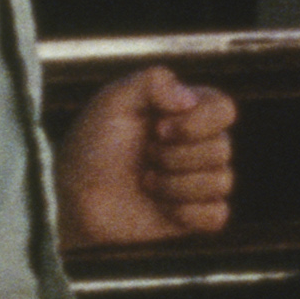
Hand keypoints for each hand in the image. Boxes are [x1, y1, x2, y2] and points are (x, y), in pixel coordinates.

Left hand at [61, 63, 233, 246]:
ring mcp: (199, 182)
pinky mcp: (195, 217)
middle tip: (145, 157)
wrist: (75, 199)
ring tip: (146, 182)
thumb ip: (152, 81)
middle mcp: (198, 145)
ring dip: (176, 185)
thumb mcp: (113, 101)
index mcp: (186, 113)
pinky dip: (187, 213)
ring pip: (222, 181)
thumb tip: (189, 98)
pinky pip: (217, 215)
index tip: (159, 128)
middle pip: (223, 148)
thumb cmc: (91, 147)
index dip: (198, 122)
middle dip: (176, 156)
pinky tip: (162, 207)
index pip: (224, 109)